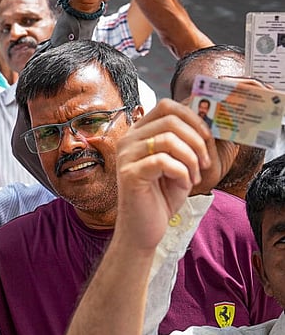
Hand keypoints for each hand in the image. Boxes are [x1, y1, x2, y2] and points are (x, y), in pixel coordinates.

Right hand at [114, 99, 213, 251]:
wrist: (144, 228)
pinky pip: (164, 162)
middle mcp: (129, 140)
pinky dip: (183, 173)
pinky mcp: (129, 174)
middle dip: (197, 140)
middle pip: (171, 120)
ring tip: (195, 177)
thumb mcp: (178, 163)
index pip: (166, 106)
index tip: (208, 137)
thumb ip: (185, 141)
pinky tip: (184, 185)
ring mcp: (126, 156)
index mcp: (139, 133)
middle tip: (205, 162)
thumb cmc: (161, 197)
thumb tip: (208, 120)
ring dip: (191, 159)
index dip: (192, 117)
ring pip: (169, 139)